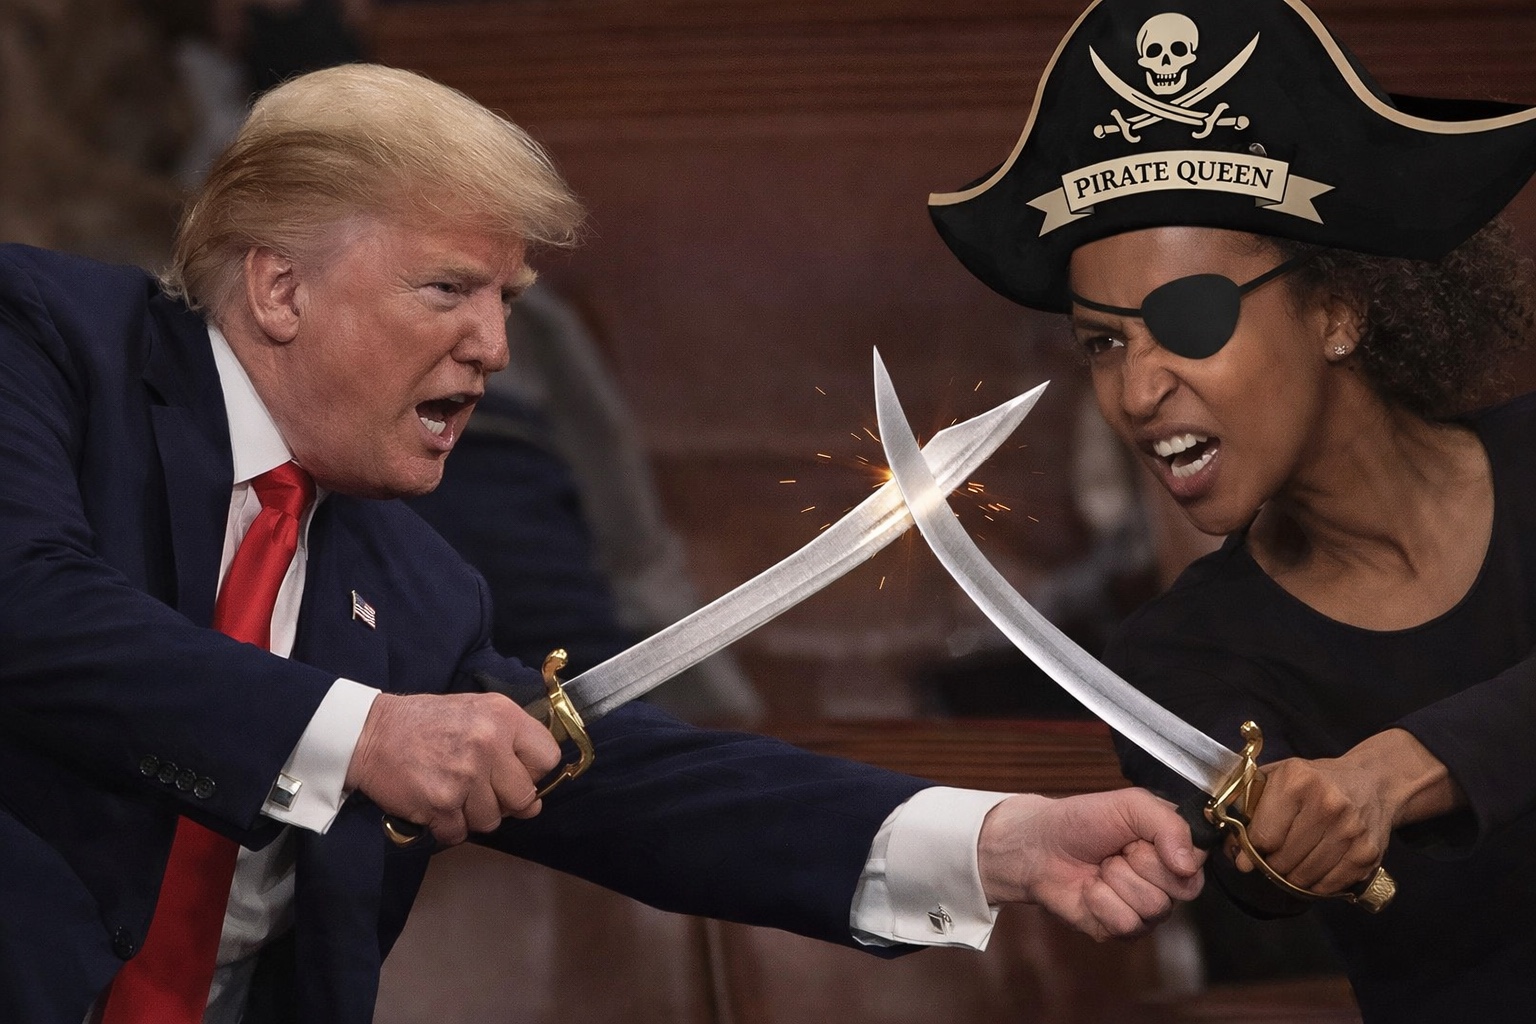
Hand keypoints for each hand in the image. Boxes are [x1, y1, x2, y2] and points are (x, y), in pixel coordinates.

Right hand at [345, 692, 562, 844]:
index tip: (517, 774)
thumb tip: (537, 783)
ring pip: (492, 820)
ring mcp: (465, 777)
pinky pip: (460, 833)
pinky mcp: (440, 804)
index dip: (534, 772)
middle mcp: (488, 745)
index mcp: (503, 717)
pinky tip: (436, 806)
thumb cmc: (426, 722)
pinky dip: (448, 827)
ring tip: (455, 794)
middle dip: (506, 801)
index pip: (548, 758)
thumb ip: (510, 738)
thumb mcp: (476, 710)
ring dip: (474, 815)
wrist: (369, 733)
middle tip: (483, 790)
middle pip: (524, 798)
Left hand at [978, 789, 1204, 940]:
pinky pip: (1126, 923)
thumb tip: (1189, 864)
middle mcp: (1166, 882)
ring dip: (1116, 881)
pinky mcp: (1121, 930)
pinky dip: (1100, 902)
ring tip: (1101, 867)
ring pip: (1153, 907)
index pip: (1198, 860)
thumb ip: (1167, 824)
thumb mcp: (1129, 804)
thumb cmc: (1083, 821)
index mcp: (1173, 848)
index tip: (1139, 837)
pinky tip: (1089, 889)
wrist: (1039, 846)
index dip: (1169, 850)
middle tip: (1115, 850)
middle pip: (1181, 889)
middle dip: (1138, 862)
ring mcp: (1145, 909)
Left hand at [1235, 728, 1461, 894]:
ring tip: (1289, 866)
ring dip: (1290, 878)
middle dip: (1269, 866)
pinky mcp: (1368, 854)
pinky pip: (1329, 886)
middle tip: (1268, 862)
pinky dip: (1315, 886)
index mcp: (1297, 782)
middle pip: (1282, 860)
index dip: (1250, 850)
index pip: (1263, 836)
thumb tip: (1217, 829)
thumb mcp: (1278, 776)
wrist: (1374, 782)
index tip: (1246, 854)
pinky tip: (1312, 871)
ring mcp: (1351, 831)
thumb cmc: (1315, 780)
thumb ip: (1247, 800)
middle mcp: (1327, 805)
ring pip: (1304, 877)